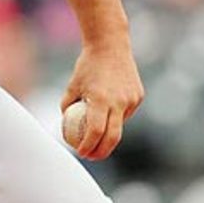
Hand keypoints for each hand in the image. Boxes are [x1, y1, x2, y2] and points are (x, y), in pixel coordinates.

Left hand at [60, 37, 143, 159]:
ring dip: (109, 133)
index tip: (81, 152)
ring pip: (120, 125)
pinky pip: (125, 113)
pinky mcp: (138, 96)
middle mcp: (119, 101)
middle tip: (92, 157)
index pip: (95, 131)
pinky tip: (108, 111)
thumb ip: (67, 106)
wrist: (111, 46)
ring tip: (97, 136)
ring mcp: (131, 99)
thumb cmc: (87, 66)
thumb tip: (65, 126)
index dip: (88, 146)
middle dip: (102, 151)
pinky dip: (116, 117)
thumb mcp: (72, 86)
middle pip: (112, 137)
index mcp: (101, 99)